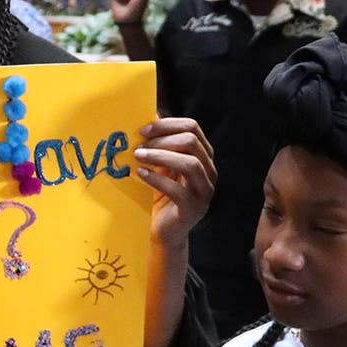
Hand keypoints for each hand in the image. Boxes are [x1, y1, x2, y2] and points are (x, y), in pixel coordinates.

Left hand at [133, 117, 215, 248]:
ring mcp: (204, 191)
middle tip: (138, 145)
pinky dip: (157, 179)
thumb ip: (158, 144)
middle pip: (191, 142)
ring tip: (138, 157)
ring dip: (160, 156)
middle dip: (162, 140)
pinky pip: (178, 189)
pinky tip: (141, 175)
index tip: (142, 130)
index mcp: (203, 156)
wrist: (165, 231)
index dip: (166, 125)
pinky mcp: (194, 208)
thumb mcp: (160, 165)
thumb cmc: (160, 194)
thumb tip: (146, 114)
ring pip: (189, 163)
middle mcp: (209, 171)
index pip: (192, 127)